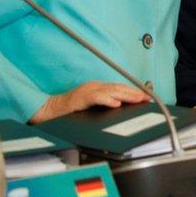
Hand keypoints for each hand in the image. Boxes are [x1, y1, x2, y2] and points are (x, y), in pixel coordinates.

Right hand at [29, 81, 149, 123]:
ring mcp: (87, 91)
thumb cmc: (69, 110)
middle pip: (118, 88)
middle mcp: (94, 86)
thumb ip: (103, 104)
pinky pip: (95, 98)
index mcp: (97, 88)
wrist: (49, 110)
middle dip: (134, 93)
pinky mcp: (79, 98)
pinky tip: (116, 104)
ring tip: (137, 99)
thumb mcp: (90, 106)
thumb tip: (121, 108)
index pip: (119, 88)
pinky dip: (107, 100)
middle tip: (146, 98)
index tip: (145, 96)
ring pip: (110, 91)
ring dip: (125, 95)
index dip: (133, 92)